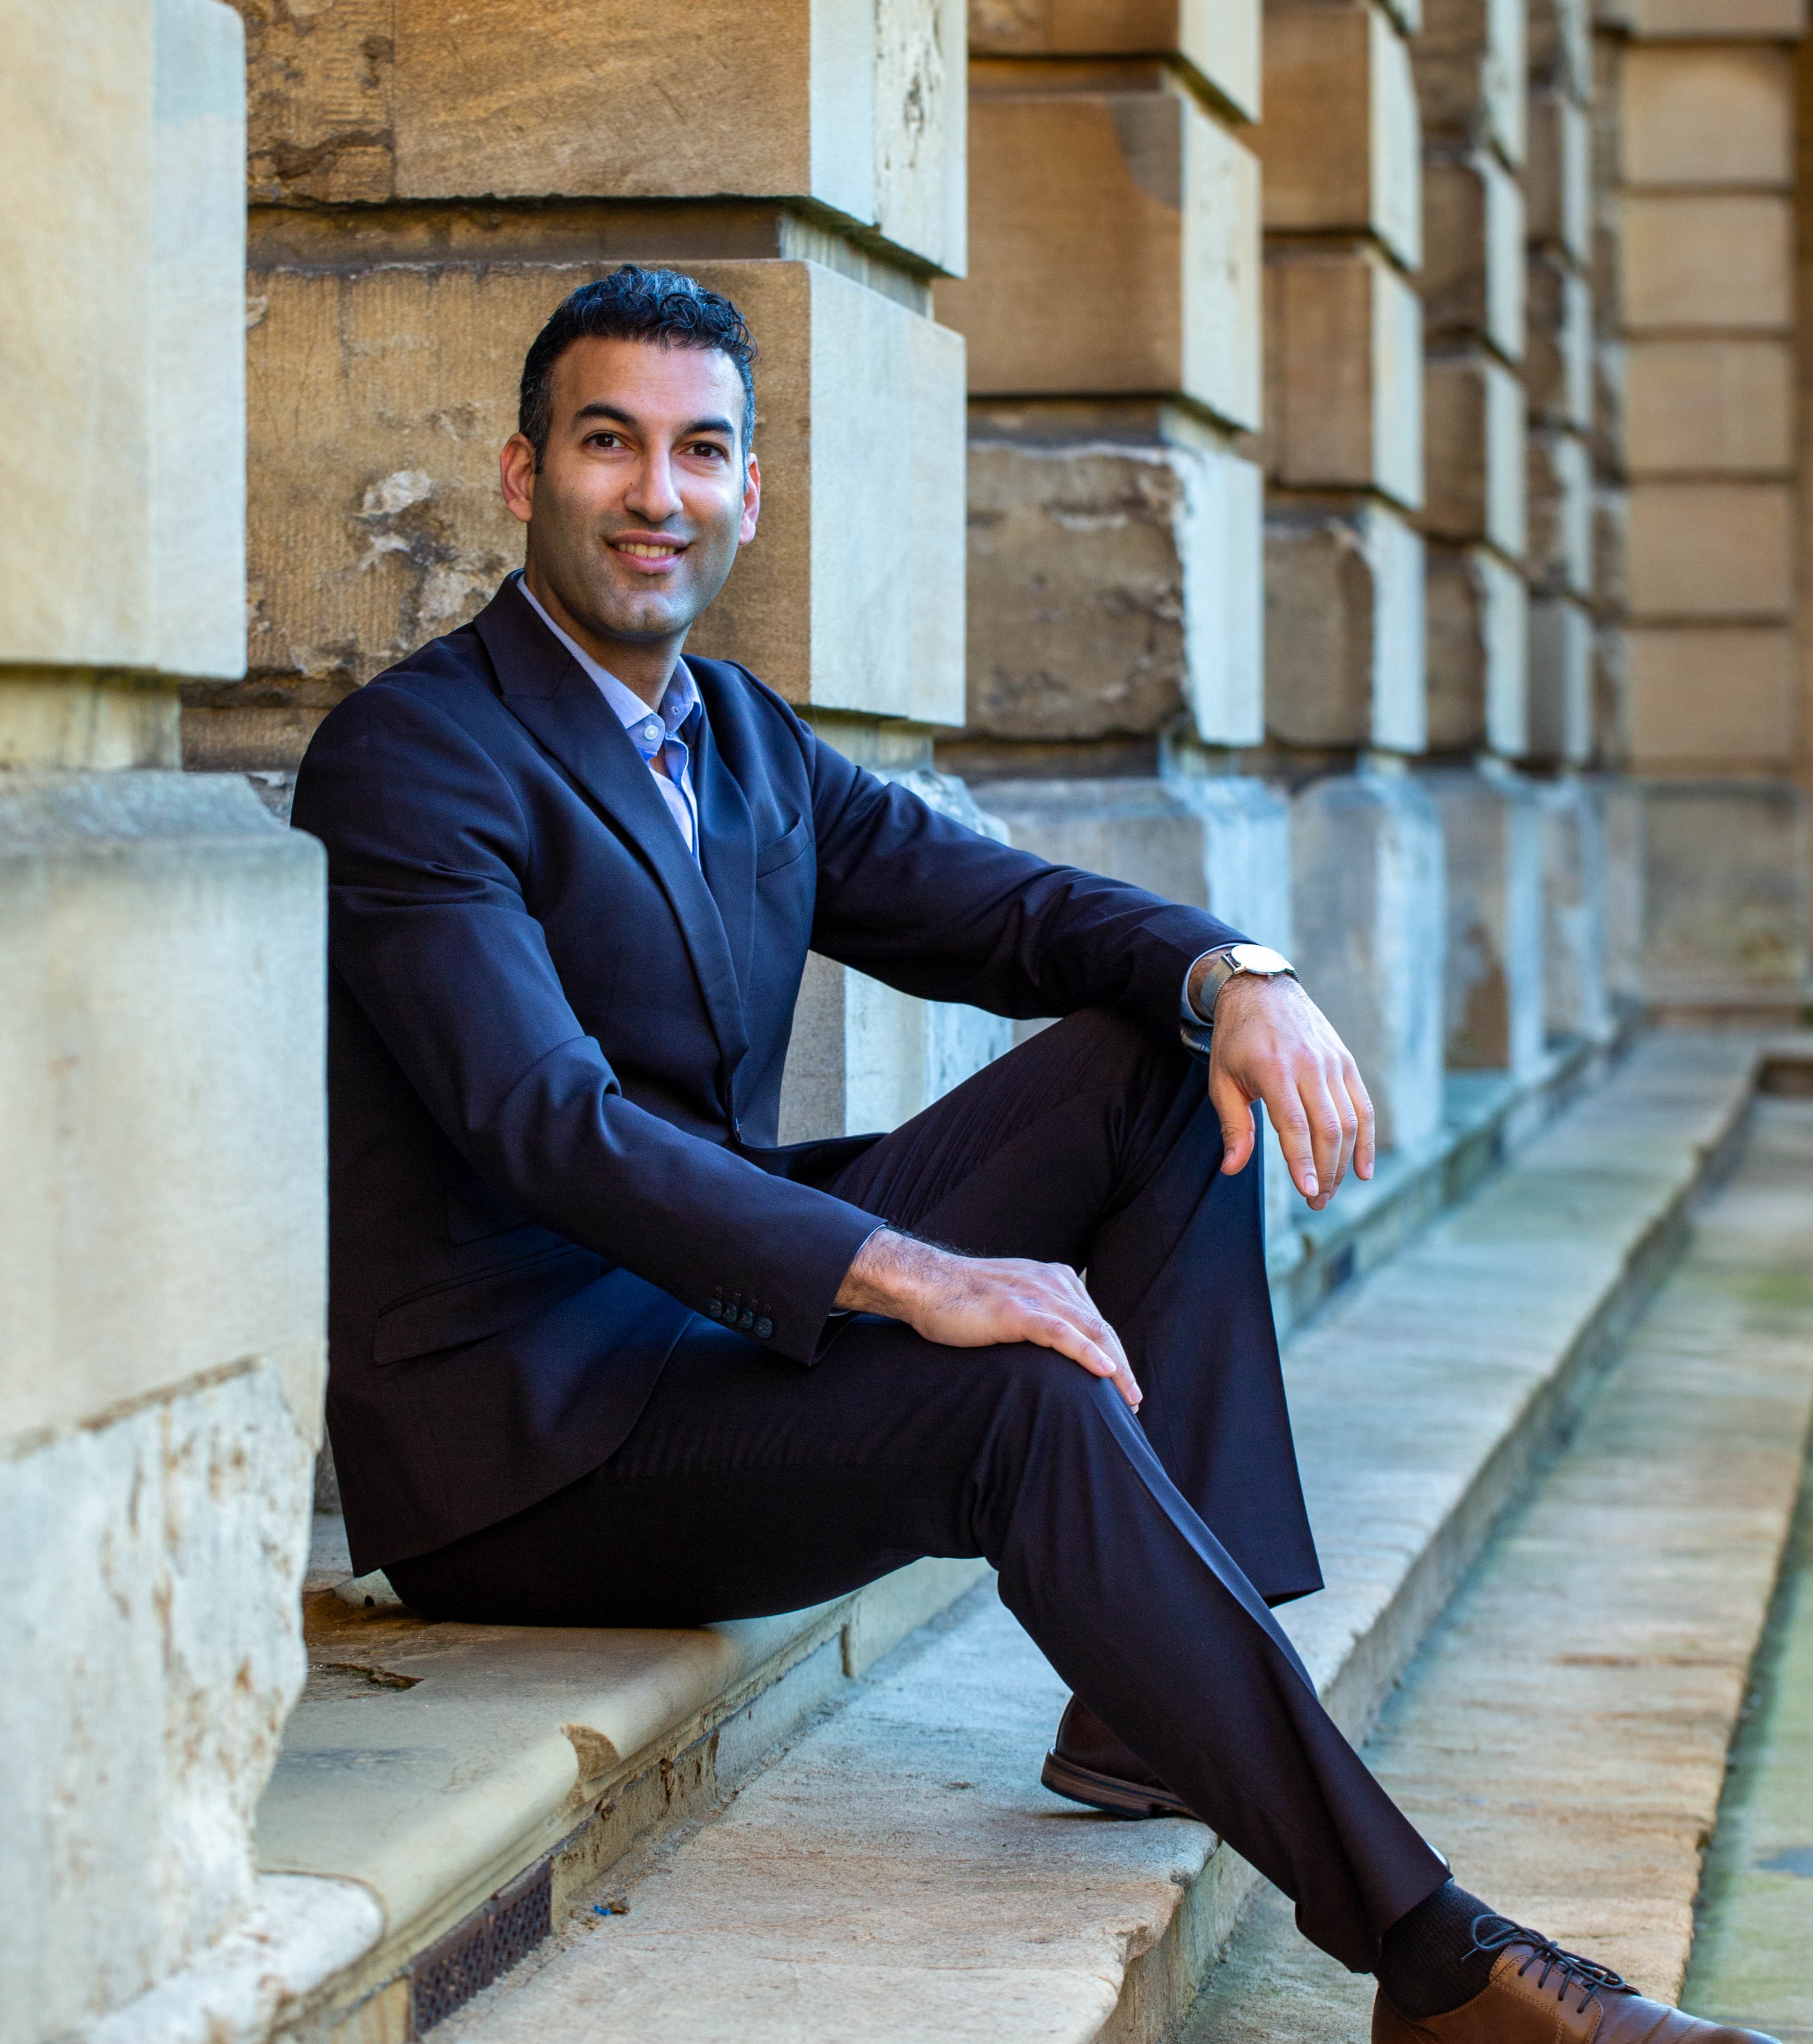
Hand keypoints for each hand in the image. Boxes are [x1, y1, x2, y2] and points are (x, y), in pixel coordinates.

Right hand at [833, 1228, 1141, 1409]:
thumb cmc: (961, 1300)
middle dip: (1122, 1366)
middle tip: (1133, 1401)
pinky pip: (1061, 1333)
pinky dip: (1087, 1353)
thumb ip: (1037, 1316)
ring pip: (1090, 1332)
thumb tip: (1055, 1348)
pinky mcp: (1017, 1310)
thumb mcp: (1011, 1303)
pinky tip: (1104, 1372)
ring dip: (1115, 1367)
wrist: (925, 1284)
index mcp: (1055, 1279)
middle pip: (1101, 1328)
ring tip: (1129, 1398)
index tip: (1123, 1385)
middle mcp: (1053, 1282)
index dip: (1113, 1354)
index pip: (1095, 1321)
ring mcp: (1036, 1294)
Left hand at [1206, 973, 1373, 1210]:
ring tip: (1329, 1191)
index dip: (1303, 1162)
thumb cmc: (1236, 1041)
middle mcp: (1309, 1065)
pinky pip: (1362, 1106)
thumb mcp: (1222, 1080)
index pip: (1295, 1125)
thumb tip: (1232, 1169)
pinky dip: (1365, 1140)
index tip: (1308, 1192)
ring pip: (1348, 1121)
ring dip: (1343, 1162)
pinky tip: (1362, 1170)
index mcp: (1274, 1069)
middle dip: (1325, 1171)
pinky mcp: (1345, 1062)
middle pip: (1327, 1129)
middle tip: (1316, 1202)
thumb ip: (1232, 1127)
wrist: (1262, 991)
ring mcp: (1332, 1062)